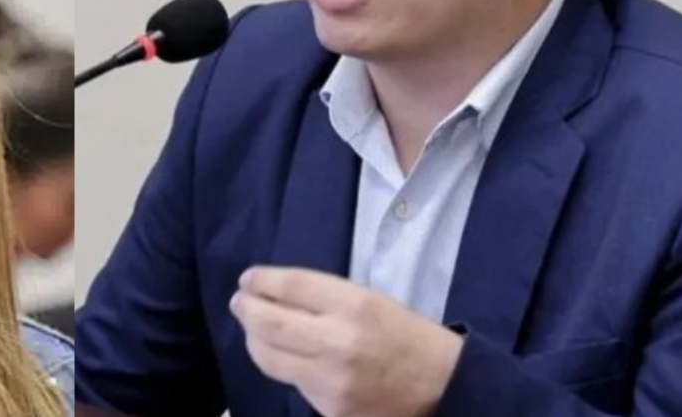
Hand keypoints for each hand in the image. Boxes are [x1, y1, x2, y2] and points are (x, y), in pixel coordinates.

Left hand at [229, 266, 462, 416]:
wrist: (442, 387)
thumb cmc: (403, 334)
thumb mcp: (369, 300)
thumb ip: (321, 296)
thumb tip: (270, 291)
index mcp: (354, 306)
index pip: (291, 286)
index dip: (262, 280)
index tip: (249, 278)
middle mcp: (338, 343)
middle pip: (269, 323)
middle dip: (246, 309)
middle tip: (239, 302)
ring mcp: (331, 382)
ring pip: (270, 358)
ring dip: (253, 339)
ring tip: (252, 328)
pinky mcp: (329, 410)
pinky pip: (292, 382)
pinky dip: (283, 366)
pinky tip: (284, 356)